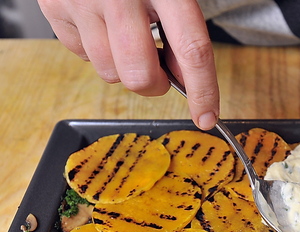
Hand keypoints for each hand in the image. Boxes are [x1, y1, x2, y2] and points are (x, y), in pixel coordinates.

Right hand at [37, 0, 218, 129]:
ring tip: (127, 37)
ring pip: (109, 73)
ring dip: (124, 67)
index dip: (202, 90)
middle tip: (158, 70)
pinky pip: (81, 56)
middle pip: (139, 75)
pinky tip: (102, 25)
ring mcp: (82, 2)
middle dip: (154, 85)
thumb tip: (183, 78)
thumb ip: (182, 29)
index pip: (192, 50)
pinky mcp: (55, 8)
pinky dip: (97, 51)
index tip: (207, 116)